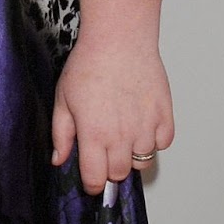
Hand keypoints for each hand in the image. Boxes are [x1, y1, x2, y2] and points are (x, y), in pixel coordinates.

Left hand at [51, 35, 173, 195]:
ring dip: (131, 153)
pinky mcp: (165, 117)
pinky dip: (153, 139)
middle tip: (103, 148)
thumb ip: (61, 134)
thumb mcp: (63, 99)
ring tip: (122, 129)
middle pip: (119, 174)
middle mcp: (122, 136)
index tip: (90, 179)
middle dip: (109, 168)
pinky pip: (162, 144)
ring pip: (142, 162)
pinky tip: (140, 122)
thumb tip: (59, 159)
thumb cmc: (89, 65)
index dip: (91, 183)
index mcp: (94, 134)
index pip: (95, 179)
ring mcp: (146, 128)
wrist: (119, 40)